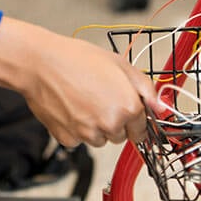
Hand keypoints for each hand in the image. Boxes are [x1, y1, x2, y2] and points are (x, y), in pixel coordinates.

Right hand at [0, 17, 162, 147]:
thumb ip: (145, 87)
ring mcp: (88, 134)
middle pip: (122, 136)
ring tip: (83, 100)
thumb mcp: (119, 64)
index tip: (125, 109)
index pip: (142, 128)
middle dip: (115, 121)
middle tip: (99, 97)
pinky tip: (70, 108)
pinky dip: (76, 129)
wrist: (40, 64)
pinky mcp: (68, 140)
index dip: (135, 117)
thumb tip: (160, 106)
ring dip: (96, 127)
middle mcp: (110, 124)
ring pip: (100, 139)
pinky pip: (79, 141)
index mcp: (128, 107)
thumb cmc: (77, 59)